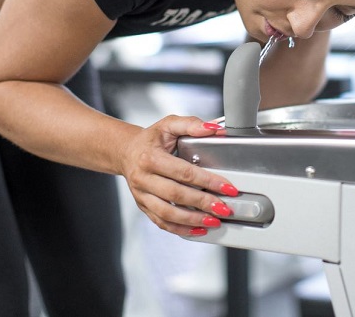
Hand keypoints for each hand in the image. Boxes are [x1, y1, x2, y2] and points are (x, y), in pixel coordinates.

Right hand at [119, 115, 238, 236]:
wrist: (127, 152)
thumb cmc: (150, 139)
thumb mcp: (169, 125)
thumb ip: (191, 124)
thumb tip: (214, 129)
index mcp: (150, 157)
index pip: (183, 172)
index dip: (207, 181)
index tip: (227, 187)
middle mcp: (143, 178)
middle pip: (176, 194)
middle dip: (203, 203)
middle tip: (223, 208)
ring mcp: (142, 195)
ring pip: (167, 213)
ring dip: (193, 220)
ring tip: (213, 221)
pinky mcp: (143, 206)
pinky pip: (161, 222)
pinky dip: (180, 229)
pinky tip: (198, 229)